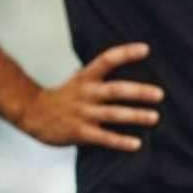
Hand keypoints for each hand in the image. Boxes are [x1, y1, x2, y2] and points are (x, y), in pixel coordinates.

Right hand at [16, 42, 163, 151]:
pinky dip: (120, 141)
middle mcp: (86, 94)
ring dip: (135, 116)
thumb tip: (126, 64)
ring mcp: (83, 113)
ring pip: (113, 114)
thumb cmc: (63, 97)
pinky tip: (136, 144)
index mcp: (86, 77)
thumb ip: (99, 75)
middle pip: (115, 90)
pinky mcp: (80, 133)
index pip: (107, 60)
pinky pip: (104, 138)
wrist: (32, 114)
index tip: (146, 49)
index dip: (126, 53)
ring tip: (154, 117)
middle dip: (138, 92)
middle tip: (160, 94)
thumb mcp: (79, 80)